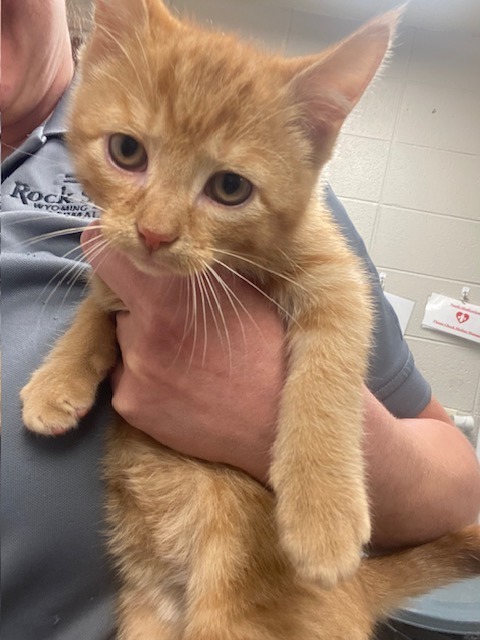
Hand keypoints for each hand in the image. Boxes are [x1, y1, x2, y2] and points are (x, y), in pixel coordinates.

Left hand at [80, 221, 284, 481]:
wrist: (277, 417)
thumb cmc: (269, 347)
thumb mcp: (240, 289)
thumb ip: (193, 266)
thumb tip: (164, 243)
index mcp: (167, 290)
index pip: (100, 253)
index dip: (113, 254)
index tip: (126, 262)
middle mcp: (141, 328)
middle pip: (114, 300)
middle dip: (137, 304)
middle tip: (177, 321)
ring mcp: (133, 370)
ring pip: (123, 339)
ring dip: (143, 342)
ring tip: (188, 357)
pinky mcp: (131, 405)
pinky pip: (126, 377)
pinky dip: (146, 377)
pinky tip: (182, 385)